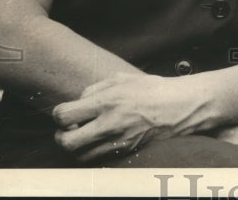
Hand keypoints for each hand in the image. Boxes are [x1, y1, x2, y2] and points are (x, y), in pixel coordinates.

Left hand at [52, 72, 200, 162]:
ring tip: (83, 136)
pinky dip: (90, 153)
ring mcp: (117, 141)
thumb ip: (95, 88)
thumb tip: (78, 101)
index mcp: (107, 101)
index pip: (64, 115)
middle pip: (66, 141)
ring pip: (79, 155)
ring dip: (75, 147)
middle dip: (60, 136)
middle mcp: (109, 124)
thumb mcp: (122, 79)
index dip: (58, 115)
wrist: (179, 107)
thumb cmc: (152, 89)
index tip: (65, 113)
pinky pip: (96, 159)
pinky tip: (97, 141)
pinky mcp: (124, 152)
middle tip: (67, 129)